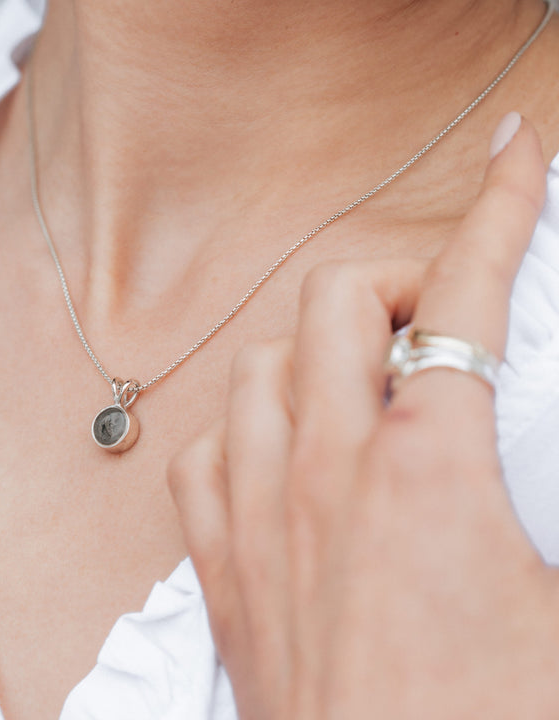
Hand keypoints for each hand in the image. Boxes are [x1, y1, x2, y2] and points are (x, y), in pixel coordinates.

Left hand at [168, 115, 558, 718]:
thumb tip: (550, 458)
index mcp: (429, 470)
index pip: (468, 296)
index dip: (502, 211)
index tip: (517, 154)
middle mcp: (328, 471)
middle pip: (341, 301)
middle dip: (397, 284)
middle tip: (437, 326)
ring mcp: (260, 512)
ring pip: (263, 367)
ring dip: (316, 353)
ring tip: (362, 383)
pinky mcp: (221, 566)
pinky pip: (205, 454)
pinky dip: (243, 431)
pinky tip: (278, 453)